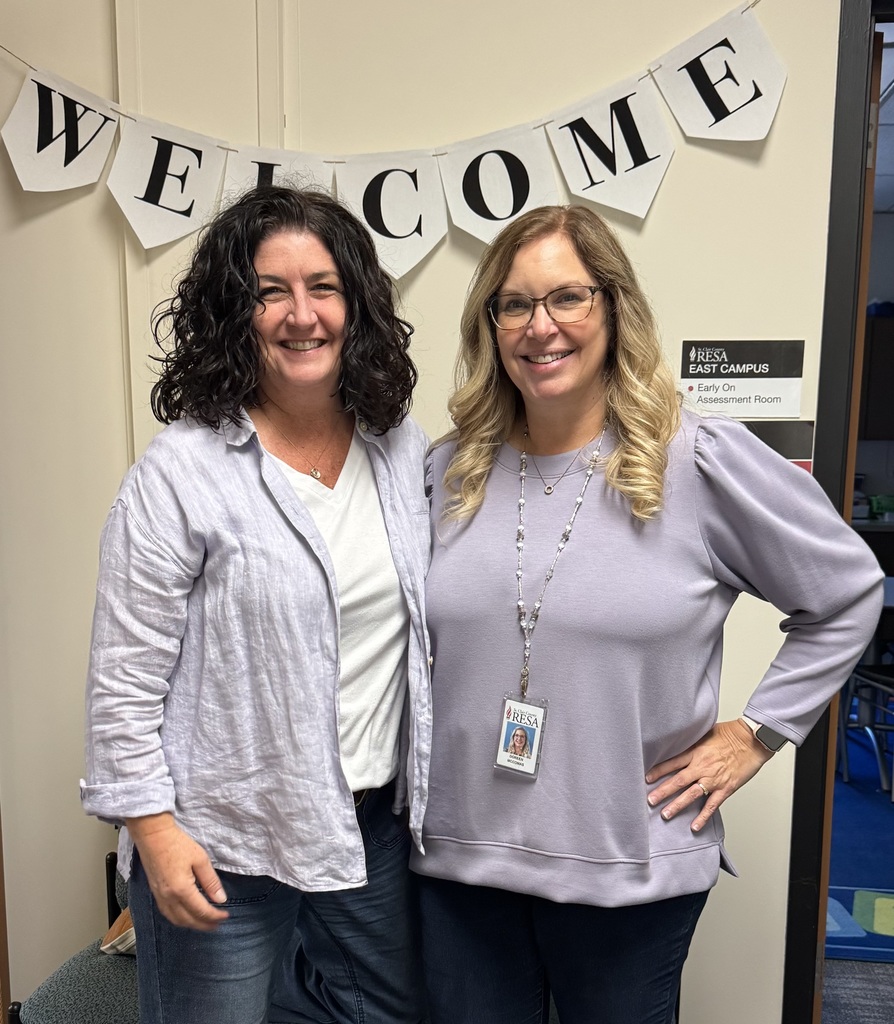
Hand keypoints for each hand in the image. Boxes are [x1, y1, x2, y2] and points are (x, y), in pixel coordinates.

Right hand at [126, 813, 228, 930]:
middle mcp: (168, 898)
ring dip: (192, 925)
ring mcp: (160, 897)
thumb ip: (211, 881)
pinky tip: (187, 917)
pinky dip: (180, 920)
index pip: (201, 911)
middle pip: (188, 920)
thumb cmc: (177, 844)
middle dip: (204, 925)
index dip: (215, 916)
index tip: (226, 916)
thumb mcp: (200, 859)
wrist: (153, 837)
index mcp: (181, 890)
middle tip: (218, 924)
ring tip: (205, 923)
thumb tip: (221, 899)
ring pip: (176, 920)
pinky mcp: (155, 894)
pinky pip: (168, 914)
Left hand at [645, 719, 775, 832]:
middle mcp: (702, 767)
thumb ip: (692, 741)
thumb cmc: (731, 733)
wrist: (752, 740)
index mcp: (695, 752)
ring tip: (665, 814)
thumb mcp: (706, 732)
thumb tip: (679, 741)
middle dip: (662, 792)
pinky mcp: (726, 788)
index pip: (671, 763)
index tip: (647, 779)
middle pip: (677, 781)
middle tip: (649, 800)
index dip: (658, 772)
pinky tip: (694, 826)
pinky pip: (712, 805)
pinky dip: (703, 816)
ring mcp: (713, 779)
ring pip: (691, 795)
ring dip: (677, 805)